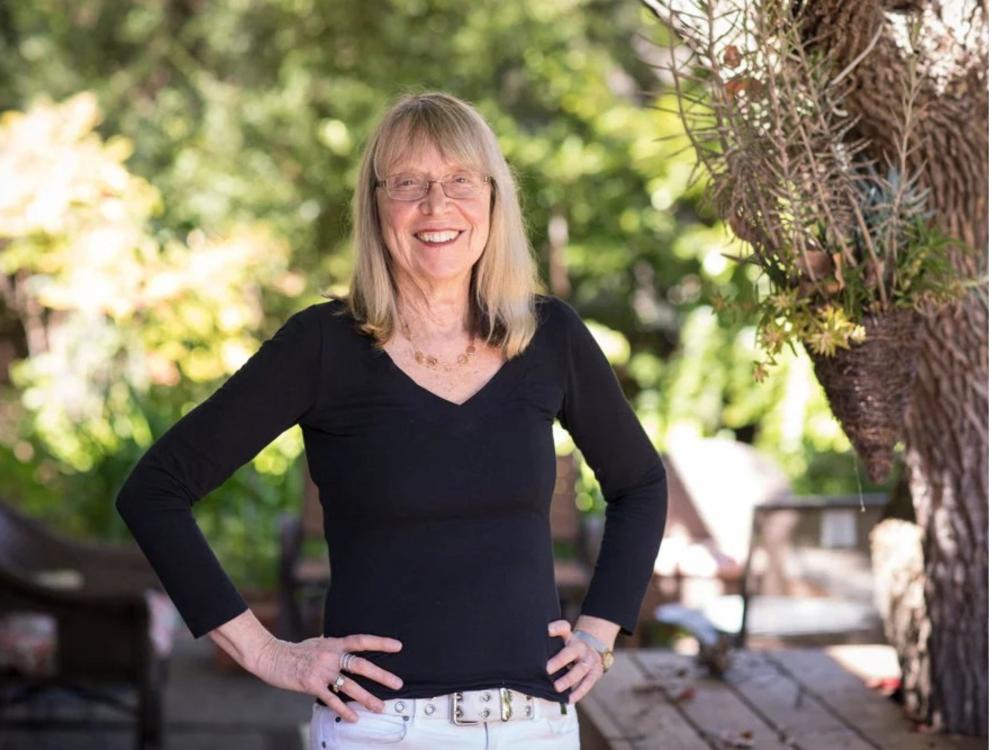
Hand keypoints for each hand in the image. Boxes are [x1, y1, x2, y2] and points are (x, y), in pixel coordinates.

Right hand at [253, 633, 404, 721]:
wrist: (272, 657)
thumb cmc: (296, 651)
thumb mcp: (318, 643)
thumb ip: (334, 646)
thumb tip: (347, 646)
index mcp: (334, 643)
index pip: (361, 641)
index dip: (380, 643)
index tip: (398, 647)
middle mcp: (330, 655)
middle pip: (360, 665)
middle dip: (381, 675)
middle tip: (398, 684)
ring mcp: (321, 670)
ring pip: (349, 685)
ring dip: (367, 697)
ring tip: (380, 706)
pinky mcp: (311, 684)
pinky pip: (331, 699)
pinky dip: (344, 709)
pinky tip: (355, 717)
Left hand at [545, 619, 603, 703]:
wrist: (594, 650)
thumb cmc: (570, 648)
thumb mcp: (563, 640)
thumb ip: (550, 643)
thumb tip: (528, 651)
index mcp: (570, 637)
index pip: (564, 627)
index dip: (556, 628)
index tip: (547, 630)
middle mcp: (580, 647)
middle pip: (571, 652)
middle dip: (559, 661)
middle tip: (546, 669)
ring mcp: (589, 660)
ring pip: (580, 669)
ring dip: (568, 679)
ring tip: (556, 688)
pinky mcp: (595, 673)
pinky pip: (587, 683)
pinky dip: (578, 692)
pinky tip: (568, 700)